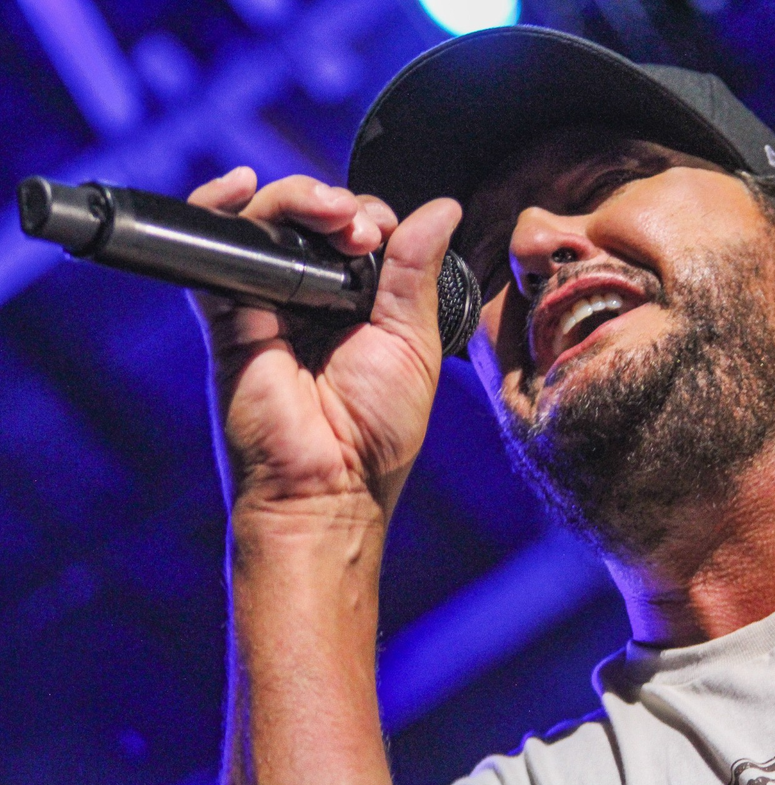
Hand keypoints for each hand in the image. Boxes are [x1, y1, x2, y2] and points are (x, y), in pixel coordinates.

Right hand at [188, 166, 461, 523]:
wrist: (327, 487)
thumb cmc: (376, 432)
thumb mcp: (412, 342)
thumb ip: (417, 273)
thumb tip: (442, 208)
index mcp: (361, 302)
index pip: (361, 229)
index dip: (373, 217)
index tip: (385, 236)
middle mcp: (312, 296)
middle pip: (313, 216)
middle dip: (338, 204)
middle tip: (360, 230)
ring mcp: (266, 301)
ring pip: (268, 220)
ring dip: (299, 199)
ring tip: (332, 218)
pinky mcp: (226, 314)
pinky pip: (210, 248)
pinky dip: (216, 207)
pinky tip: (239, 185)